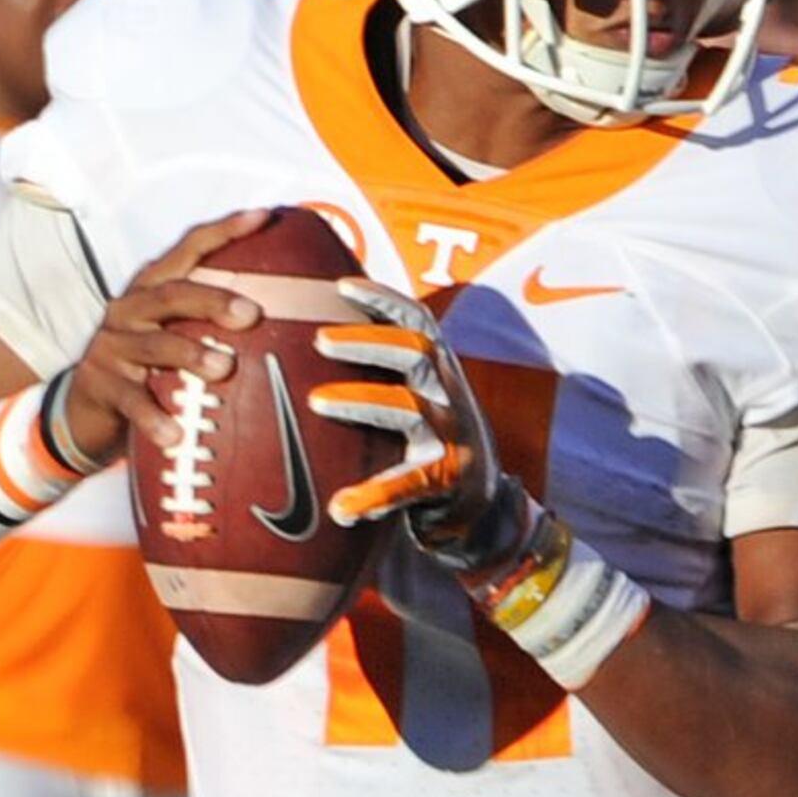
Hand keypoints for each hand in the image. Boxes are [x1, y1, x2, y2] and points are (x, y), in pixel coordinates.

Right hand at [63, 210, 269, 467]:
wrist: (84, 410)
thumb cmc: (148, 367)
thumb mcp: (176, 337)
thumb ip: (214, 324)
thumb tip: (294, 322)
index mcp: (153, 290)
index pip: (188, 250)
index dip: (224, 231)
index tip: (263, 217)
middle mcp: (130, 309)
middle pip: (172, 294)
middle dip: (213, 299)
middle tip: (251, 314)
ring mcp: (112, 346)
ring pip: (153, 345)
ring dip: (190, 354)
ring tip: (223, 369)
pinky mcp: (100, 385)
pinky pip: (131, 402)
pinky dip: (155, 419)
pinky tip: (177, 435)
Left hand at [312, 279, 510, 538]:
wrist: (482, 504)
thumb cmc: (432, 439)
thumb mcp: (421, 396)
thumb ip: (388, 370)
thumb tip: (315, 335)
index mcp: (440, 370)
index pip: (418, 321)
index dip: (384, 299)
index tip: (341, 287)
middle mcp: (450, 396)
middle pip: (417, 352)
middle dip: (367, 342)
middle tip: (319, 340)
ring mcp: (452, 437)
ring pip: (409, 409)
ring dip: (360, 400)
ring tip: (316, 401)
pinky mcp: (447, 480)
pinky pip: (408, 484)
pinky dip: (373, 495)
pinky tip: (340, 509)